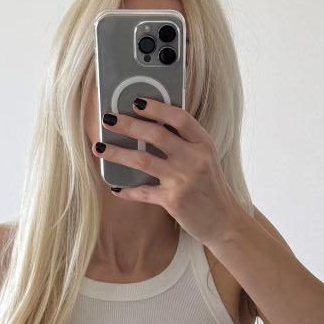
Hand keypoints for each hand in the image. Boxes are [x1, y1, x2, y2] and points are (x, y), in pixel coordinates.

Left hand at [95, 97, 246, 247]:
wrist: (224, 222)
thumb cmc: (211, 188)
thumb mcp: (206, 159)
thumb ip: (185, 143)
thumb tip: (151, 127)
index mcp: (203, 144)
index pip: (179, 117)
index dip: (157, 107)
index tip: (136, 101)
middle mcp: (194, 159)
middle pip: (156, 134)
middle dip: (128, 125)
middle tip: (108, 119)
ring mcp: (182, 180)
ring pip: (142, 160)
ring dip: (117, 153)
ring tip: (99, 147)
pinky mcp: (173, 200)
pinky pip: (143, 192)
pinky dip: (127, 190)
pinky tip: (115, 187)